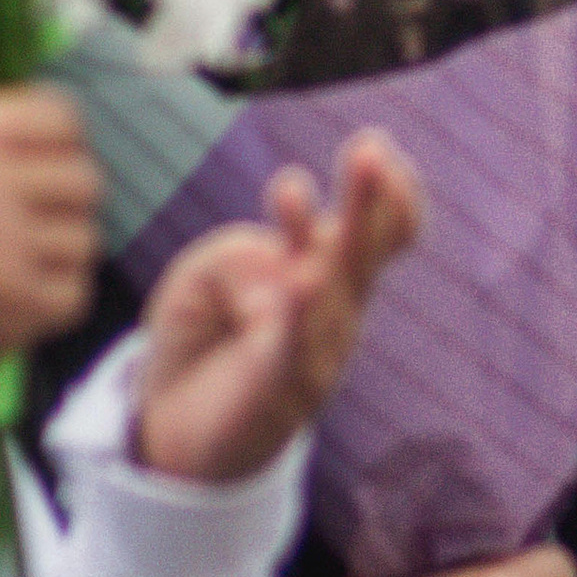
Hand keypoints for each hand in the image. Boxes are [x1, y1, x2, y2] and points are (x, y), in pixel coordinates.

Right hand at [0, 84, 101, 383]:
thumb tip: (33, 130)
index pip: (57, 116)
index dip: (58, 139)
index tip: (46, 158)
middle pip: (81, 177)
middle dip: (61, 197)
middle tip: (32, 217)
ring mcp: (5, 249)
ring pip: (84, 236)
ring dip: (57, 249)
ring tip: (17, 260)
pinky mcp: (15, 307)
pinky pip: (74, 291)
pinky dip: (53, 297)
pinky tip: (18, 296)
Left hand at [135, 134, 420, 485]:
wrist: (183, 429)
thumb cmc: (206, 335)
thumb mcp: (210, 274)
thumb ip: (239, 253)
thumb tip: (270, 271)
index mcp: (330, 268)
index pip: (384, 230)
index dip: (393, 193)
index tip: (379, 148)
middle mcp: (338, 306)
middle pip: (365, 248)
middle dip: (368, 198)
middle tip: (369, 147)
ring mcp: (319, 350)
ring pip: (324, 291)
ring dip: (311, 245)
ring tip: (291, 192)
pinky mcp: (282, 390)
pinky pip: (293, 347)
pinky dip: (296, 315)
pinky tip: (296, 285)